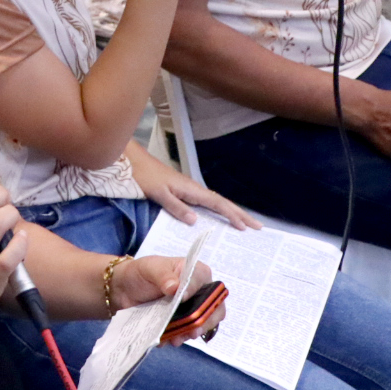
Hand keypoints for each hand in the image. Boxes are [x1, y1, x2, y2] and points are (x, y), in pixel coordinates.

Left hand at [109, 256, 225, 341]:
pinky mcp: (180, 323)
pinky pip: (184, 334)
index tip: (183, 300)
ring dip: (189, 333)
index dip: (201, 296)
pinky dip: (176, 337)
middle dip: (203, 323)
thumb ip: (163, 275)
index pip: (210, 287)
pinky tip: (166, 339)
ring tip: (175, 339)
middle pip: (214, 311)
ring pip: (200, 326)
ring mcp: (191, 311)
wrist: (124, 289)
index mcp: (197, 274)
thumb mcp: (150, 268)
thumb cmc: (142, 273)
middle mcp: (199, 294)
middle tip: (192, 331)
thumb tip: (175, 287)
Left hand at [125, 143, 258, 229]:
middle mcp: (194, 189)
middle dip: (239, 214)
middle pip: (222, 203)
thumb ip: (176, 206)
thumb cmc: (144, 176)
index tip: (246, 227)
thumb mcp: (158, 193)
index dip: (232, 215)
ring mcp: (190, 190)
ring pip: (215, 202)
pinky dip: (218, 210)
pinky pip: (206, 203)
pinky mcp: (183, 191)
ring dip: (231, 212)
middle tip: (257, 227)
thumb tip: (195, 221)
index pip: (218, 204)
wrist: (133, 162)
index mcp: (191, 190)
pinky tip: (219, 217)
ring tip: (245, 224)